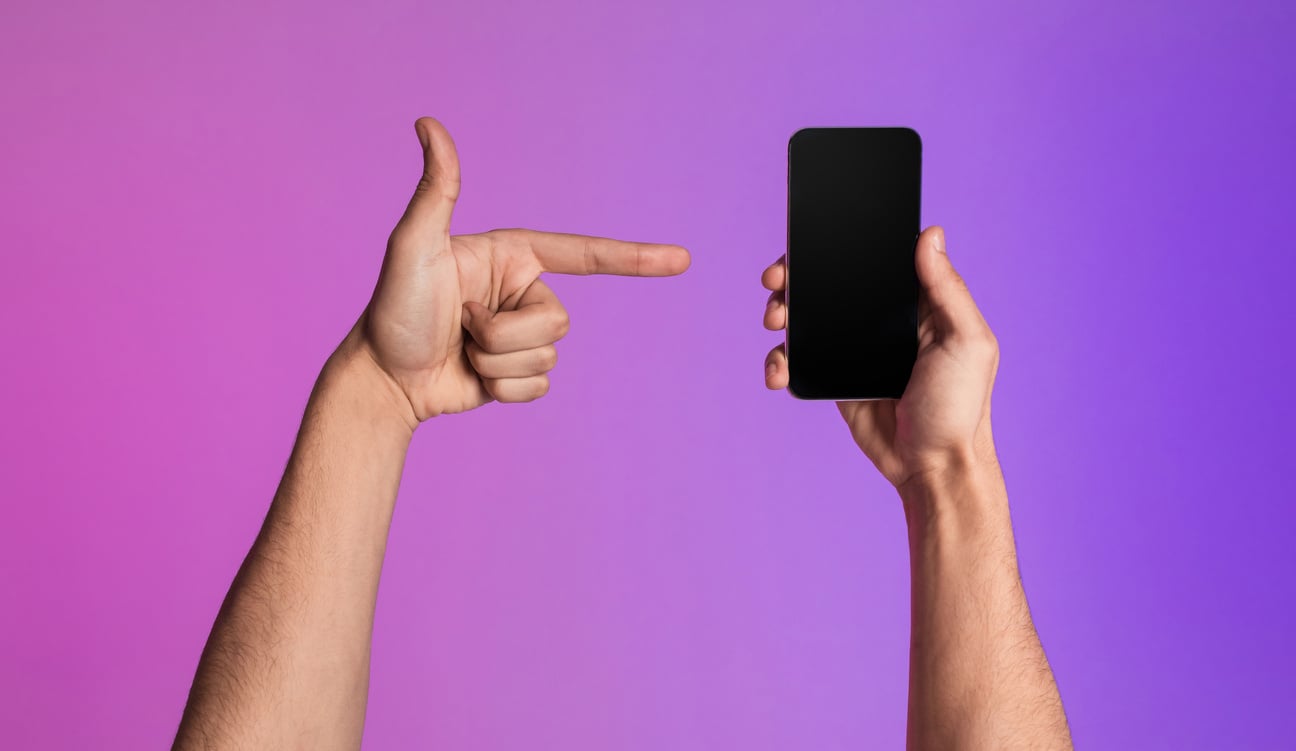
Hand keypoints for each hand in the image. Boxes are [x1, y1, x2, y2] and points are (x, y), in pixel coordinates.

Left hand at [355, 118, 690, 423]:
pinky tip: (472, 379)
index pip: (583, 254)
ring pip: (547, 358)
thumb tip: (429, 125)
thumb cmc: (393, 309)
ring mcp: (522, 336)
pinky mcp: (518, 374)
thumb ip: (436, 190)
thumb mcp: (414, 245)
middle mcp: (523, 293)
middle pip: (559, 322)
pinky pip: (538, 389)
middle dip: (505, 334)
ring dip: (498, 363)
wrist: (381, 380)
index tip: (681, 260)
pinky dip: (503, 390)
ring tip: (459, 350)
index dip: (633, 258)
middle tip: (459, 325)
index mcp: (513, 257)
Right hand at [761, 227, 999, 489]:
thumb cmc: (962, 408)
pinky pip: (799, 359)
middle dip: (796, 279)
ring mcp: (855, 349)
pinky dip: (781, 359)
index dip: (839, 248)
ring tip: (775, 322)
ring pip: (808, 318)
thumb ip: (948, 288)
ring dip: (782, 313)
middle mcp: (883, 320)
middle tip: (777, 284)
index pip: (873, 261)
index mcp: (918, 302)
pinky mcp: (834, 378)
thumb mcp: (967, 341)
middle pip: (830, 284)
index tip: (809, 245)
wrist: (932, 468)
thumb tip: (931, 234)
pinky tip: (778, 370)